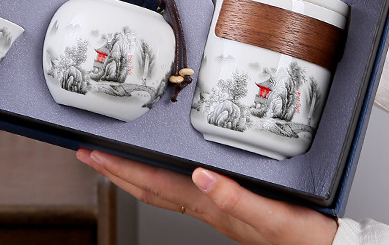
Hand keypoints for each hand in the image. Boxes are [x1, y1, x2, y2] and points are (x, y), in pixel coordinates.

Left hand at [76, 149, 337, 244]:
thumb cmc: (299, 235)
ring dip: (133, 172)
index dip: (122, 168)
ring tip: (115, 157)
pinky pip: (181, 187)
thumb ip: (236, 197)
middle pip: (149, 188)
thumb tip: (201, 175)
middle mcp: (205, 204)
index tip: (96, 154)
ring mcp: (213, 205)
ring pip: (161, 188)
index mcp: (209, 204)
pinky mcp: (226, 202)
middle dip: (116, 170)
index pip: (154, 185)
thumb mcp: (270, 214)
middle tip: (89, 153)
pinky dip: (162, 174)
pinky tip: (164, 166)